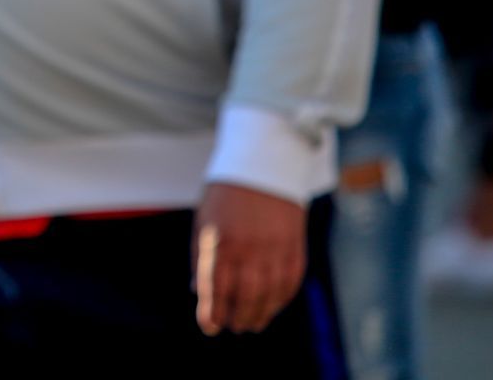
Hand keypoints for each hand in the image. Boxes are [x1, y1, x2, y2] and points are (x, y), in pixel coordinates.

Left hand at [193, 182, 307, 334]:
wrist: (265, 166)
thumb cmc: (226, 194)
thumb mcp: (204, 220)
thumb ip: (201, 257)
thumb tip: (198, 290)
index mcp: (220, 240)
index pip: (215, 287)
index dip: (211, 312)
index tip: (209, 326)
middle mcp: (248, 249)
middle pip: (243, 297)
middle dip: (236, 317)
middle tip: (232, 327)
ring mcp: (274, 250)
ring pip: (268, 295)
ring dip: (259, 315)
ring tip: (251, 324)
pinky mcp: (295, 248)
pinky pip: (289, 284)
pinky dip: (280, 301)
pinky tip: (271, 307)